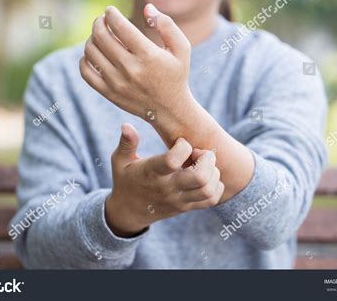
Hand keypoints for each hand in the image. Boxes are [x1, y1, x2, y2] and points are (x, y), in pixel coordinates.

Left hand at [80, 4, 193, 122]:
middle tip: (102, 20)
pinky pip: (86, 72)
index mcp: (148, 55)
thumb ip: (167, 25)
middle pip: (101, 36)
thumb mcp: (182, 48)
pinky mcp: (109, 93)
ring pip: (91, 51)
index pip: (119, 26)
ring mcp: (117, 82)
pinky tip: (94, 54)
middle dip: (98, 22)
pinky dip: (85, 59)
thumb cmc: (176, 75)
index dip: (111, 13)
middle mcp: (130, 69)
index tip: (110, 10)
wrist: (169, 110)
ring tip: (100, 36)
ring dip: (92, 38)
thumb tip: (147, 8)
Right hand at [105, 123, 224, 236]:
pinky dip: (216, 186)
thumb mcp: (120, 161)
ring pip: (208, 189)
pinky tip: (206, 175)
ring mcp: (179, 200)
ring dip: (213, 172)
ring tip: (203, 164)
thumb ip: (126, 143)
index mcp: (152, 173)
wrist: (128, 211)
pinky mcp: (187, 207)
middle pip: (200, 177)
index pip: (173, 160)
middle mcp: (168, 188)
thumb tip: (126, 125)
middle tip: (199, 152)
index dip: (183, 146)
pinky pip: (211, 199)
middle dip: (207, 159)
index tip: (180, 142)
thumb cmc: (125, 180)